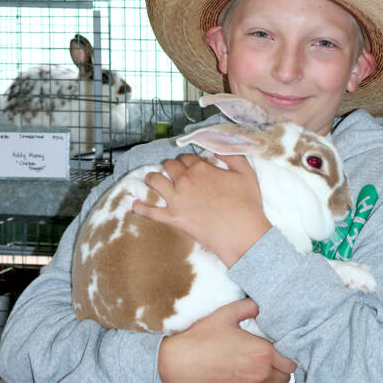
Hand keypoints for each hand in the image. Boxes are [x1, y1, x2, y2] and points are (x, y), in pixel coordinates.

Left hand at [132, 154, 270, 267]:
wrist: (242, 234)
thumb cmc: (247, 204)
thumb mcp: (246, 173)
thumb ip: (233, 156)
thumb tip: (219, 148)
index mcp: (201, 168)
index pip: (186, 157)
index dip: (188, 162)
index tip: (191, 167)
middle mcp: (185, 180)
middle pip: (170, 166)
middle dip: (171, 168)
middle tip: (175, 175)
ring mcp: (177, 199)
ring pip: (155, 181)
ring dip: (153, 179)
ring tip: (153, 181)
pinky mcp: (173, 218)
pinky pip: (150, 211)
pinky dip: (140, 207)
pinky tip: (134, 204)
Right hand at [158, 299, 296, 382]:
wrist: (179, 365)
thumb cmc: (203, 337)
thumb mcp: (226, 314)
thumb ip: (248, 307)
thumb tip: (259, 304)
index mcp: (263, 353)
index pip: (291, 362)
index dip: (286, 355)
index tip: (277, 349)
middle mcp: (261, 376)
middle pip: (284, 378)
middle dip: (279, 369)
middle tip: (267, 359)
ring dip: (269, 382)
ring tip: (257, 370)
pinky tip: (244, 382)